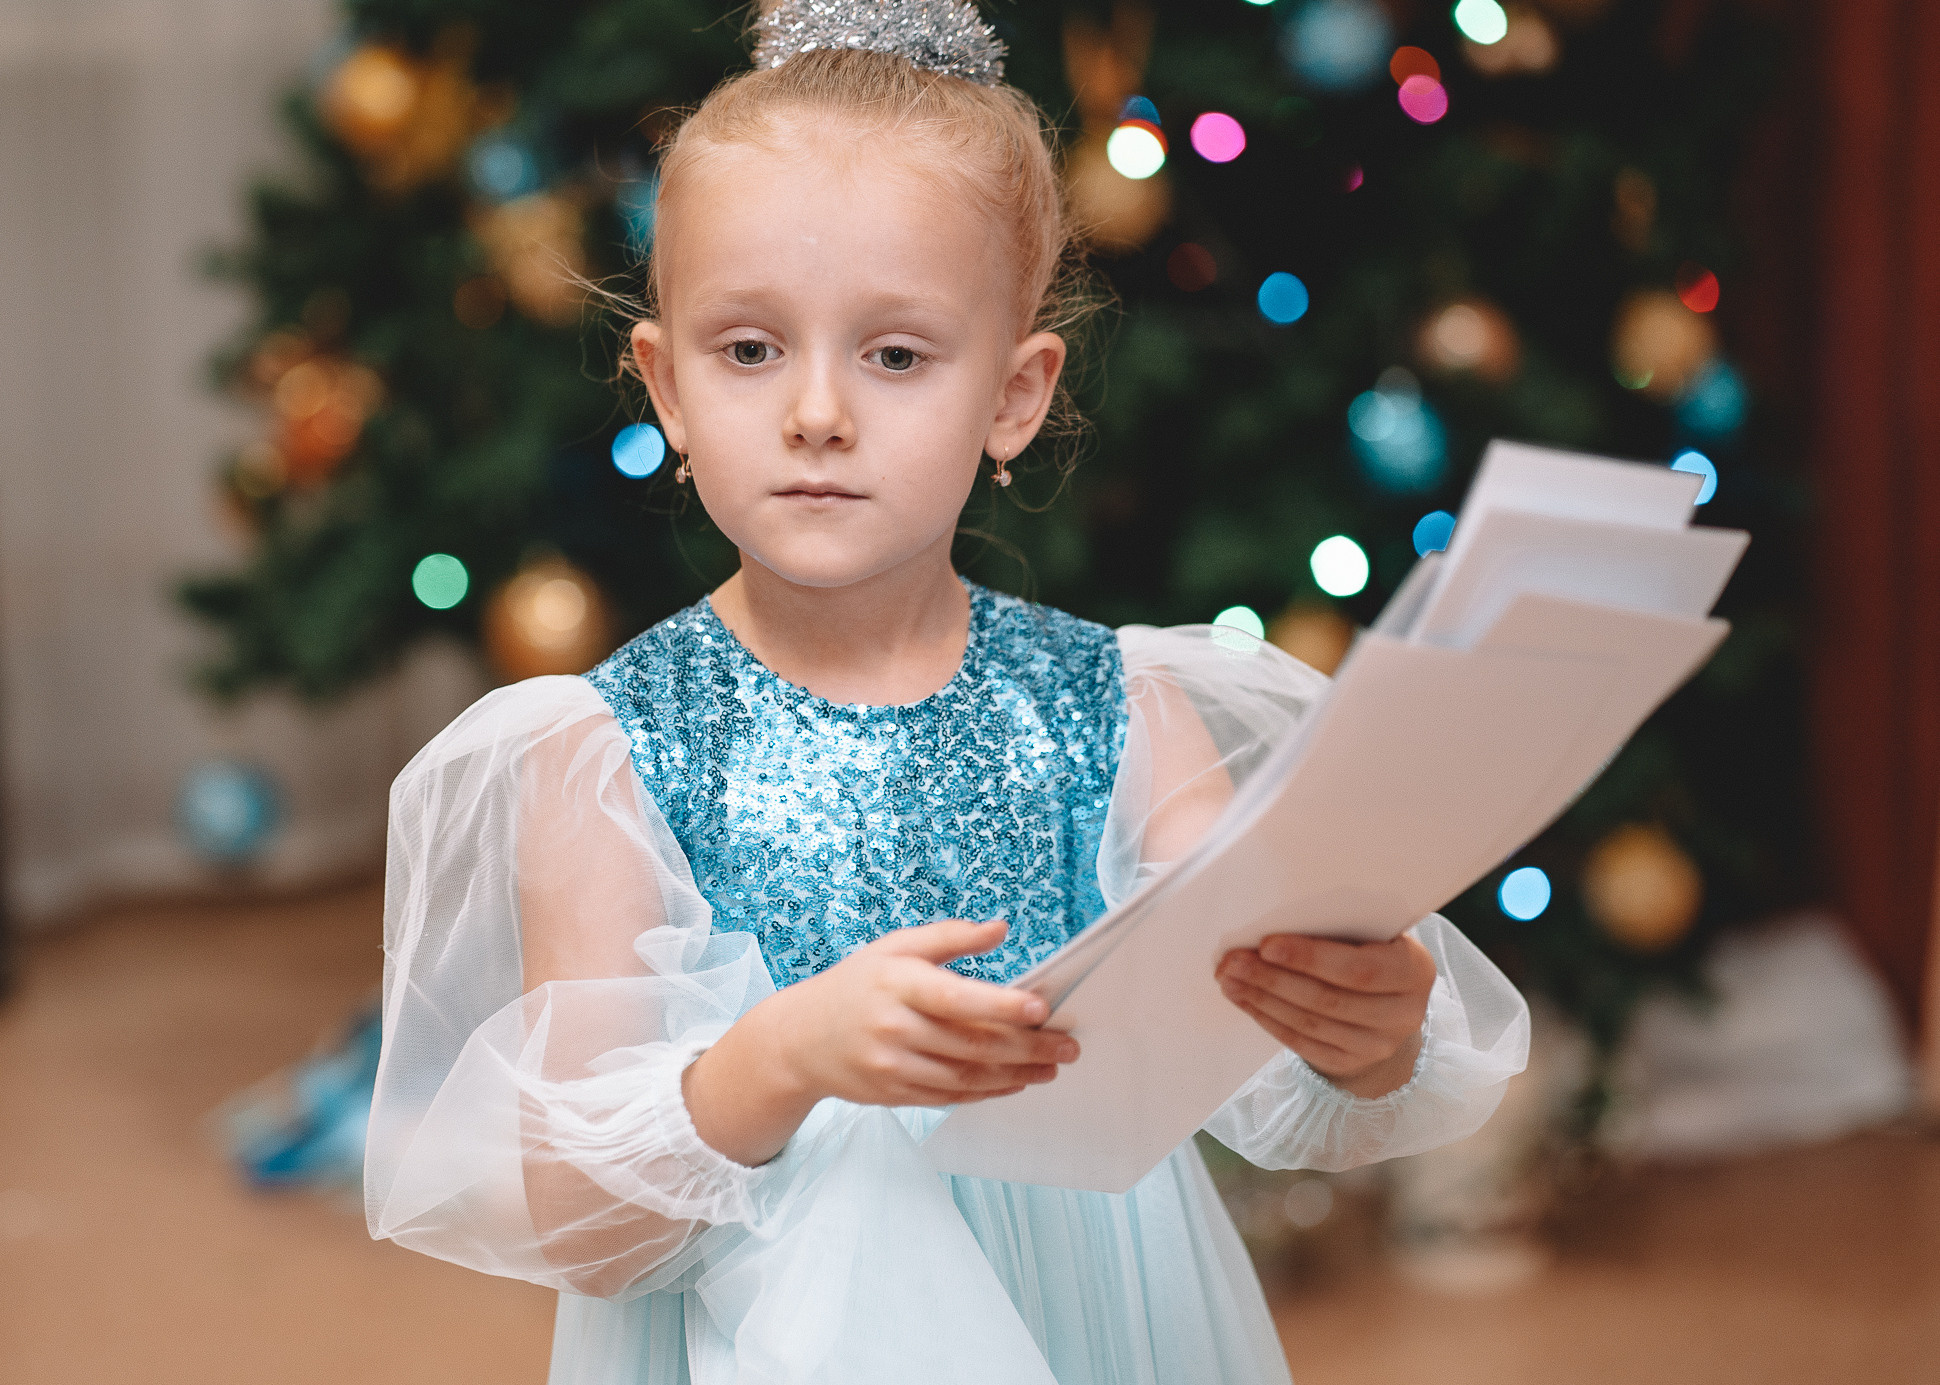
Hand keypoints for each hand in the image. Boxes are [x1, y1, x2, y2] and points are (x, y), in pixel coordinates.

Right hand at [776, 919, 1078, 1106]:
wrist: (798, 1040)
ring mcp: (894, 1066)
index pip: (958, 998)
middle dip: (1028, 1047)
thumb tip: (1001, 929)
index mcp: (899, 984)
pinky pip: (951, 1097)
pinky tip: (1015, 1082)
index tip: (1042, 1008)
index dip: (1002, 1005)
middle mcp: (895, 1028)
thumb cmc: (855, 985)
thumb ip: (949, 937)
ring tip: (1052, 1067)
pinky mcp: (894, 1094)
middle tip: (1068, 1046)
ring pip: (967, 1077)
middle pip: (973, 1044)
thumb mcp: (894, 948)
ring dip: (1016, 1075)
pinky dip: (988, 1092)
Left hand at [1215, 932, 1435, 1098]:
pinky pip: (1301, 1042)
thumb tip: (1277, 914)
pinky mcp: (1350, 1062)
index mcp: (1415, 969)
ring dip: (1261, 998)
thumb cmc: (1371, 950)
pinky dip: (1266, 1018)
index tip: (1267, 943)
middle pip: (1328, 999)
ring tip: (1228, 977)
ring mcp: (1378, 1045)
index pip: (1361, 968)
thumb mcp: (1373, 933)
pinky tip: (1242, 998)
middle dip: (1273, 979)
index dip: (1311, 958)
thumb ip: (1341, 926)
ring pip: (1310, 1022)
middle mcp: (1404, 1013)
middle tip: (1232, 960)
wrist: (1387, 1003)